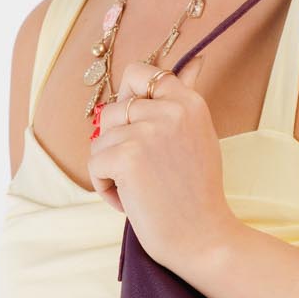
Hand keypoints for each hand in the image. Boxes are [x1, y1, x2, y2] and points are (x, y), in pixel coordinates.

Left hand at [88, 55, 240, 275]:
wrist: (204, 238)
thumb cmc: (198, 193)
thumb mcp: (198, 135)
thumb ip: (185, 98)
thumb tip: (196, 59)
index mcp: (188, 102)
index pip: (140, 73)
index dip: (129, 99)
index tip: (141, 129)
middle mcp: (170, 109)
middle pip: (113, 111)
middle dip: (119, 144)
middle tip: (149, 172)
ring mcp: (148, 131)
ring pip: (100, 140)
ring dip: (112, 169)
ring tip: (142, 188)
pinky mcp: (127, 156)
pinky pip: (93, 164)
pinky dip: (106, 187)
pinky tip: (132, 201)